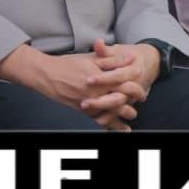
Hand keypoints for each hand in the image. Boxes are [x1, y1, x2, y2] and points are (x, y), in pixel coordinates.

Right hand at [0, 43, 142, 131]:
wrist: (46, 74)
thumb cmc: (68, 64)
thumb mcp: (93, 58)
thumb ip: (113, 59)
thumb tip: (131, 58)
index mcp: (101, 80)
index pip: (125, 87)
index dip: (136, 90)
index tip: (143, 92)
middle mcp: (95, 94)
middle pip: (119, 104)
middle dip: (130, 107)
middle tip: (138, 107)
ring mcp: (87, 104)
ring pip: (108, 115)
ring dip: (120, 119)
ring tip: (129, 121)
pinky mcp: (79, 110)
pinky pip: (95, 120)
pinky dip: (105, 125)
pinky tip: (112, 130)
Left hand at [81, 40, 159, 129]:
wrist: (151, 62)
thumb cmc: (131, 55)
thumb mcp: (119, 50)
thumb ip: (106, 50)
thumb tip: (97, 43)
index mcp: (133, 70)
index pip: (117, 76)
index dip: (103, 79)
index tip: (88, 80)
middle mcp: (135, 85)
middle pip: (119, 96)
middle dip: (101, 102)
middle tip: (84, 103)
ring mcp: (134, 96)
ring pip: (120, 107)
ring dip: (105, 114)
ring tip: (90, 116)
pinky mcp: (131, 102)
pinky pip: (121, 113)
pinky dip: (111, 119)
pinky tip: (99, 122)